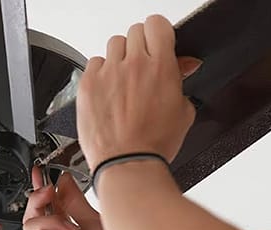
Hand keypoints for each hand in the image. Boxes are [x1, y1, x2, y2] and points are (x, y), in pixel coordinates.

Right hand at [23, 167, 133, 229]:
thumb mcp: (93, 222)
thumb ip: (73, 202)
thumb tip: (61, 180)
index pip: (44, 207)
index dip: (39, 188)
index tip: (39, 171)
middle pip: (32, 214)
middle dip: (42, 200)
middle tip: (49, 191)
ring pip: (31, 226)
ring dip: (54, 225)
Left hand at [76, 15, 201, 169]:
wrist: (126, 163)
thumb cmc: (153, 144)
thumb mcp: (182, 111)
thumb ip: (180, 81)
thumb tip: (183, 66)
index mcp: (160, 67)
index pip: (157, 24)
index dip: (157, 32)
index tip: (156, 41)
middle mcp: (133, 65)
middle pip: (134, 32)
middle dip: (140, 46)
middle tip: (140, 65)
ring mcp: (108, 74)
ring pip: (113, 45)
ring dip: (119, 57)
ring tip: (122, 80)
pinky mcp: (88, 84)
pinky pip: (94, 63)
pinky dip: (100, 73)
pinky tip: (106, 91)